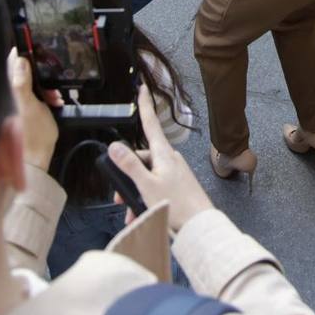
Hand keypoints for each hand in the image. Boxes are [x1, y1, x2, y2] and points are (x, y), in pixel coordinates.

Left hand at [9, 52, 61, 170]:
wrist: (37, 156)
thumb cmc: (33, 135)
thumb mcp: (31, 106)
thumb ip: (22, 84)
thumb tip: (19, 61)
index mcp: (9, 90)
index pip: (11, 61)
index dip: (23, 53)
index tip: (37, 51)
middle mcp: (11, 93)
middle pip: (25, 70)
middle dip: (41, 72)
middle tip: (51, 82)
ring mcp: (18, 100)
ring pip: (33, 81)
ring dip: (46, 85)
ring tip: (54, 97)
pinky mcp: (27, 106)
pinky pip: (37, 93)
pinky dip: (47, 95)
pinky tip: (54, 102)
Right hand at [107, 84, 214, 231]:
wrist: (200, 225)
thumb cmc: (177, 204)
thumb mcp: (146, 184)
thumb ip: (129, 165)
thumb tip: (115, 146)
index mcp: (163, 153)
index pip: (150, 123)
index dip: (145, 105)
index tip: (142, 89)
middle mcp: (169, 159)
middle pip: (141, 158)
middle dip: (127, 176)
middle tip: (119, 196)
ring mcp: (174, 172)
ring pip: (146, 176)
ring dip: (136, 192)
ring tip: (132, 211)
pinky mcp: (176, 185)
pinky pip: (155, 186)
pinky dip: (146, 198)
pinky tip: (141, 213)